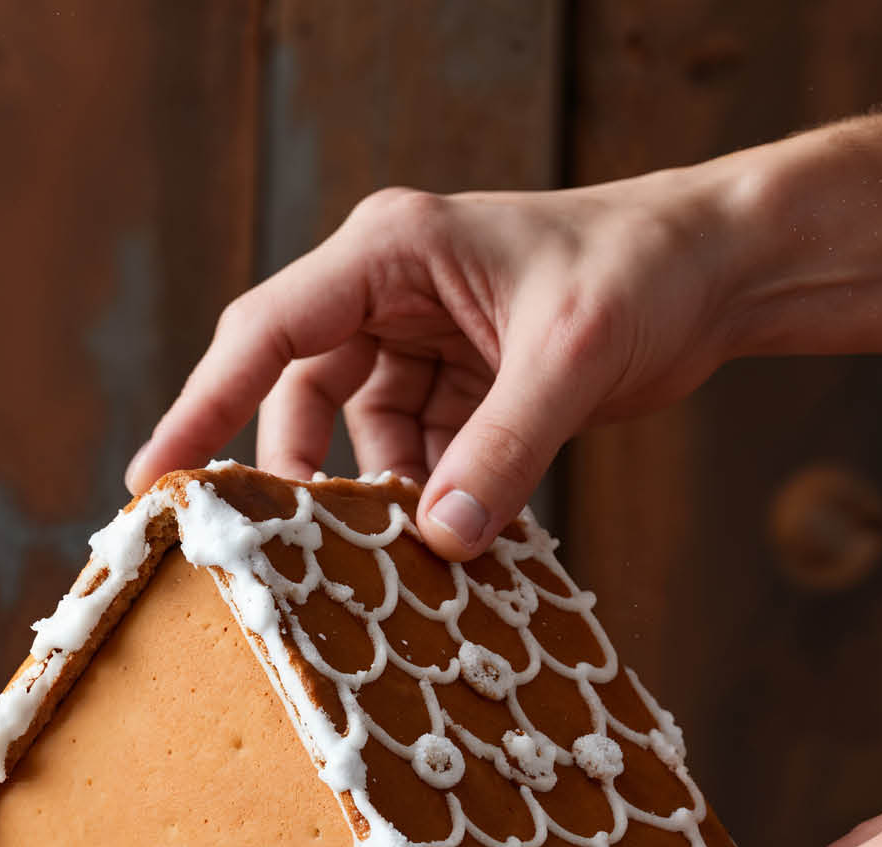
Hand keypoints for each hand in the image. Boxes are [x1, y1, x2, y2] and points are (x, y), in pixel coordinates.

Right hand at [124, 173, 745, 557]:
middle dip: (300, 477)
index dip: (203, 405)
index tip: (154, 480)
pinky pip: (414, 458)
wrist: (727, 268)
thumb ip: (502, 452)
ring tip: (395, 560)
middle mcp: (386, 291)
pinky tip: (453, 544)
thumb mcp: (570, 357)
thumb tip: (440, 545)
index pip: (266, 331)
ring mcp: (418, 341)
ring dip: (376, 500)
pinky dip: (430, 503)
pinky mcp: (456, 386)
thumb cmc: (646, 270)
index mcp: (388, 250)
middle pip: (297, 396)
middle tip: (292, 552)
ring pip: (355, 439)